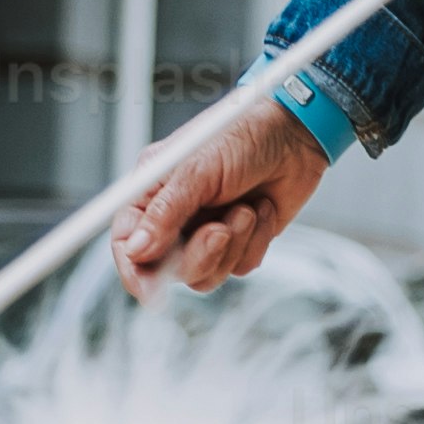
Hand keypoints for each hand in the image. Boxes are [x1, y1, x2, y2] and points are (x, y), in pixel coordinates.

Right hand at [112, 103, 330, 299]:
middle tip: (220, 230)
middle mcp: (176, 216)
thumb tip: (136, 250)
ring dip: (232, 245)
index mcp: (152, 192)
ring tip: (246, 208)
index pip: (127, 243)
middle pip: (167, 269)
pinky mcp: (240, 242)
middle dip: (198, 255)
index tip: (150, 290)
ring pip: (206, 275)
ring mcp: (207, 232)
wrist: (296, 133)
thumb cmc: (243, 134)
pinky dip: (254, 241)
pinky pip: (239, 267)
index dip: (134, 271)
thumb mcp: (198, 168)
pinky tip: (262, 208)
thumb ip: (166, 212)